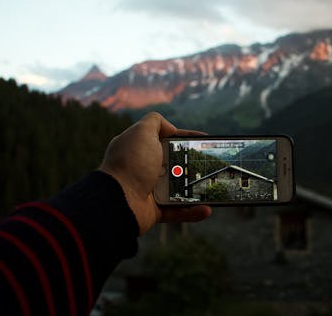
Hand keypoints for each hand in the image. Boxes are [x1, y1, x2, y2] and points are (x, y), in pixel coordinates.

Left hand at [99, 112, 211, 234]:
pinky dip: (192, 211)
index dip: (186, 138)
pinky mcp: (155, 210)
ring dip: (198, 189)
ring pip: (180, 188)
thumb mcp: (141, 132)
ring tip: (213, 187)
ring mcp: (149, 190)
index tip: (205, 140)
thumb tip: (170, 128)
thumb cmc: (131, 164)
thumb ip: (155, 121)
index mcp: (140, 149)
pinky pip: (178, 210)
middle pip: (175, 164)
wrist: (118, 200)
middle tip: (212, 164)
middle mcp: (144, 168)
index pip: (167, 140)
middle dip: (194, 164)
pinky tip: (207, 209)